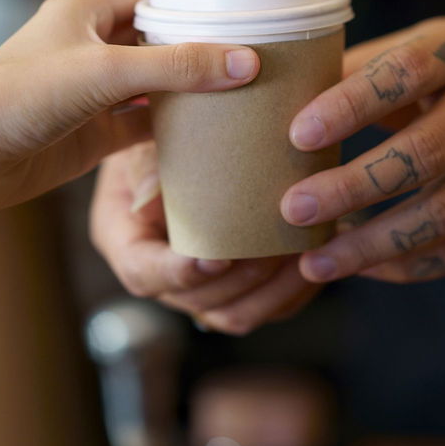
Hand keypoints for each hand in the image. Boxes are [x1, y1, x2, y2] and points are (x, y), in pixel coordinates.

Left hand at [0, 0, 259, 211]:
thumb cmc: (15, 99)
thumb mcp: (104, 73)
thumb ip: (176, 67)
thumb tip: (245, 62)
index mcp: (87, 10)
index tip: (244, 6)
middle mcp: (93, 45)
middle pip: (162, 38)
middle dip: (204, 45)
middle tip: (257, 52)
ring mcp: (96, 91)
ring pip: (159, 83)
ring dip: (193, 89)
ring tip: (246, 91)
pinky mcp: (96, 132)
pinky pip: (148, 125)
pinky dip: (178, 128)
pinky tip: (212, 132)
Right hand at [92, 143, 322, 334]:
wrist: (193, 133)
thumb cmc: (160, 132)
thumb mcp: (143, 140)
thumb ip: (146, 164)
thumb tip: (151, 193)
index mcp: (126, 240)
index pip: (143, 274)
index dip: (180, 274)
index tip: (218, 258)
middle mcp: (161, 273)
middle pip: (198, 301)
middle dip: (242, 280)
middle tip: (279, 248)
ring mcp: (201, 287)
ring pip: (236, 314)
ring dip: (274, 290)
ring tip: (304, 254)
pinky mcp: (238, 288)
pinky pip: (267, 308)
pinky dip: (294, 290)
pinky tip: (319, 259)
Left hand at [280, 15, 444, 282]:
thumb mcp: (413, 45)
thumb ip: (356, 72)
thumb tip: (275, 107)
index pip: (405, 75)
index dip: (351, 105)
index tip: (297, 135)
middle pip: (425, 154)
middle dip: (353, 187)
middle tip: (293, 210)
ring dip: (374, 243)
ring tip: (317, 262)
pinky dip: (411, 265)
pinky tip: (367, 267)